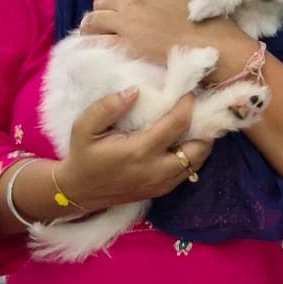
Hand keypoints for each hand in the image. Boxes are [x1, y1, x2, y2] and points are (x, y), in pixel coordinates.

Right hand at [53, 88, 211, 210]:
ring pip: (198, 162)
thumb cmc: (83, 156)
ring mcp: (162, 184)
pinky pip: (189, 171)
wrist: (79, 192)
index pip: (178, 124)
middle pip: (199, 148)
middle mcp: (157, 170)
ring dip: (200, 142)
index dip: (188, 105)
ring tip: (193, 124)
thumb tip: (135, 91)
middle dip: (203, 127)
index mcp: (139, 151)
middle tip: (198, 110)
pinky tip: (182, 141)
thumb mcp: (84, 127)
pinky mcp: (163, 190)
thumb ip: (108, 107)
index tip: (189, 92)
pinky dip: (192, 155)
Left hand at [79, 0, 247, 68]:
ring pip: (94, 18)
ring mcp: (127, 23)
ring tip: (96, 35)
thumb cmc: (208, 21)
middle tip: (109, 23)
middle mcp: (133, 0)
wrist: (214, 45)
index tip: (122, 7)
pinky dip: (92, 43)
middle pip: (103, 0)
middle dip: (104, 10)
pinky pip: (97, 41)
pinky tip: (93, 49)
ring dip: (93, 25)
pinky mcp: (125, 45)